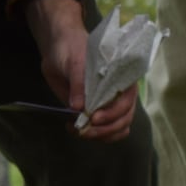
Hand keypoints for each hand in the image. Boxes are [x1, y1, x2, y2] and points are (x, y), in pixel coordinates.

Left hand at [24, 0, 136, 141]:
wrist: (60, 49)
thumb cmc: (72, 50)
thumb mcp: (74, 63)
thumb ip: (78, 84)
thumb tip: (78, 108)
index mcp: (121, 81)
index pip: (126, 103)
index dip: (112, 114)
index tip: (94, 118)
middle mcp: (120, 96)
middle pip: (123, 121)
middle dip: (105, 130)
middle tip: (84, 131)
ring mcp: (110, 106)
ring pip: (117, 129)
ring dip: (100, 136)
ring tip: (79, 131)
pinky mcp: (99, 113)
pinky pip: (106, 131)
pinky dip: (95, 136)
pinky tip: (78, 130)